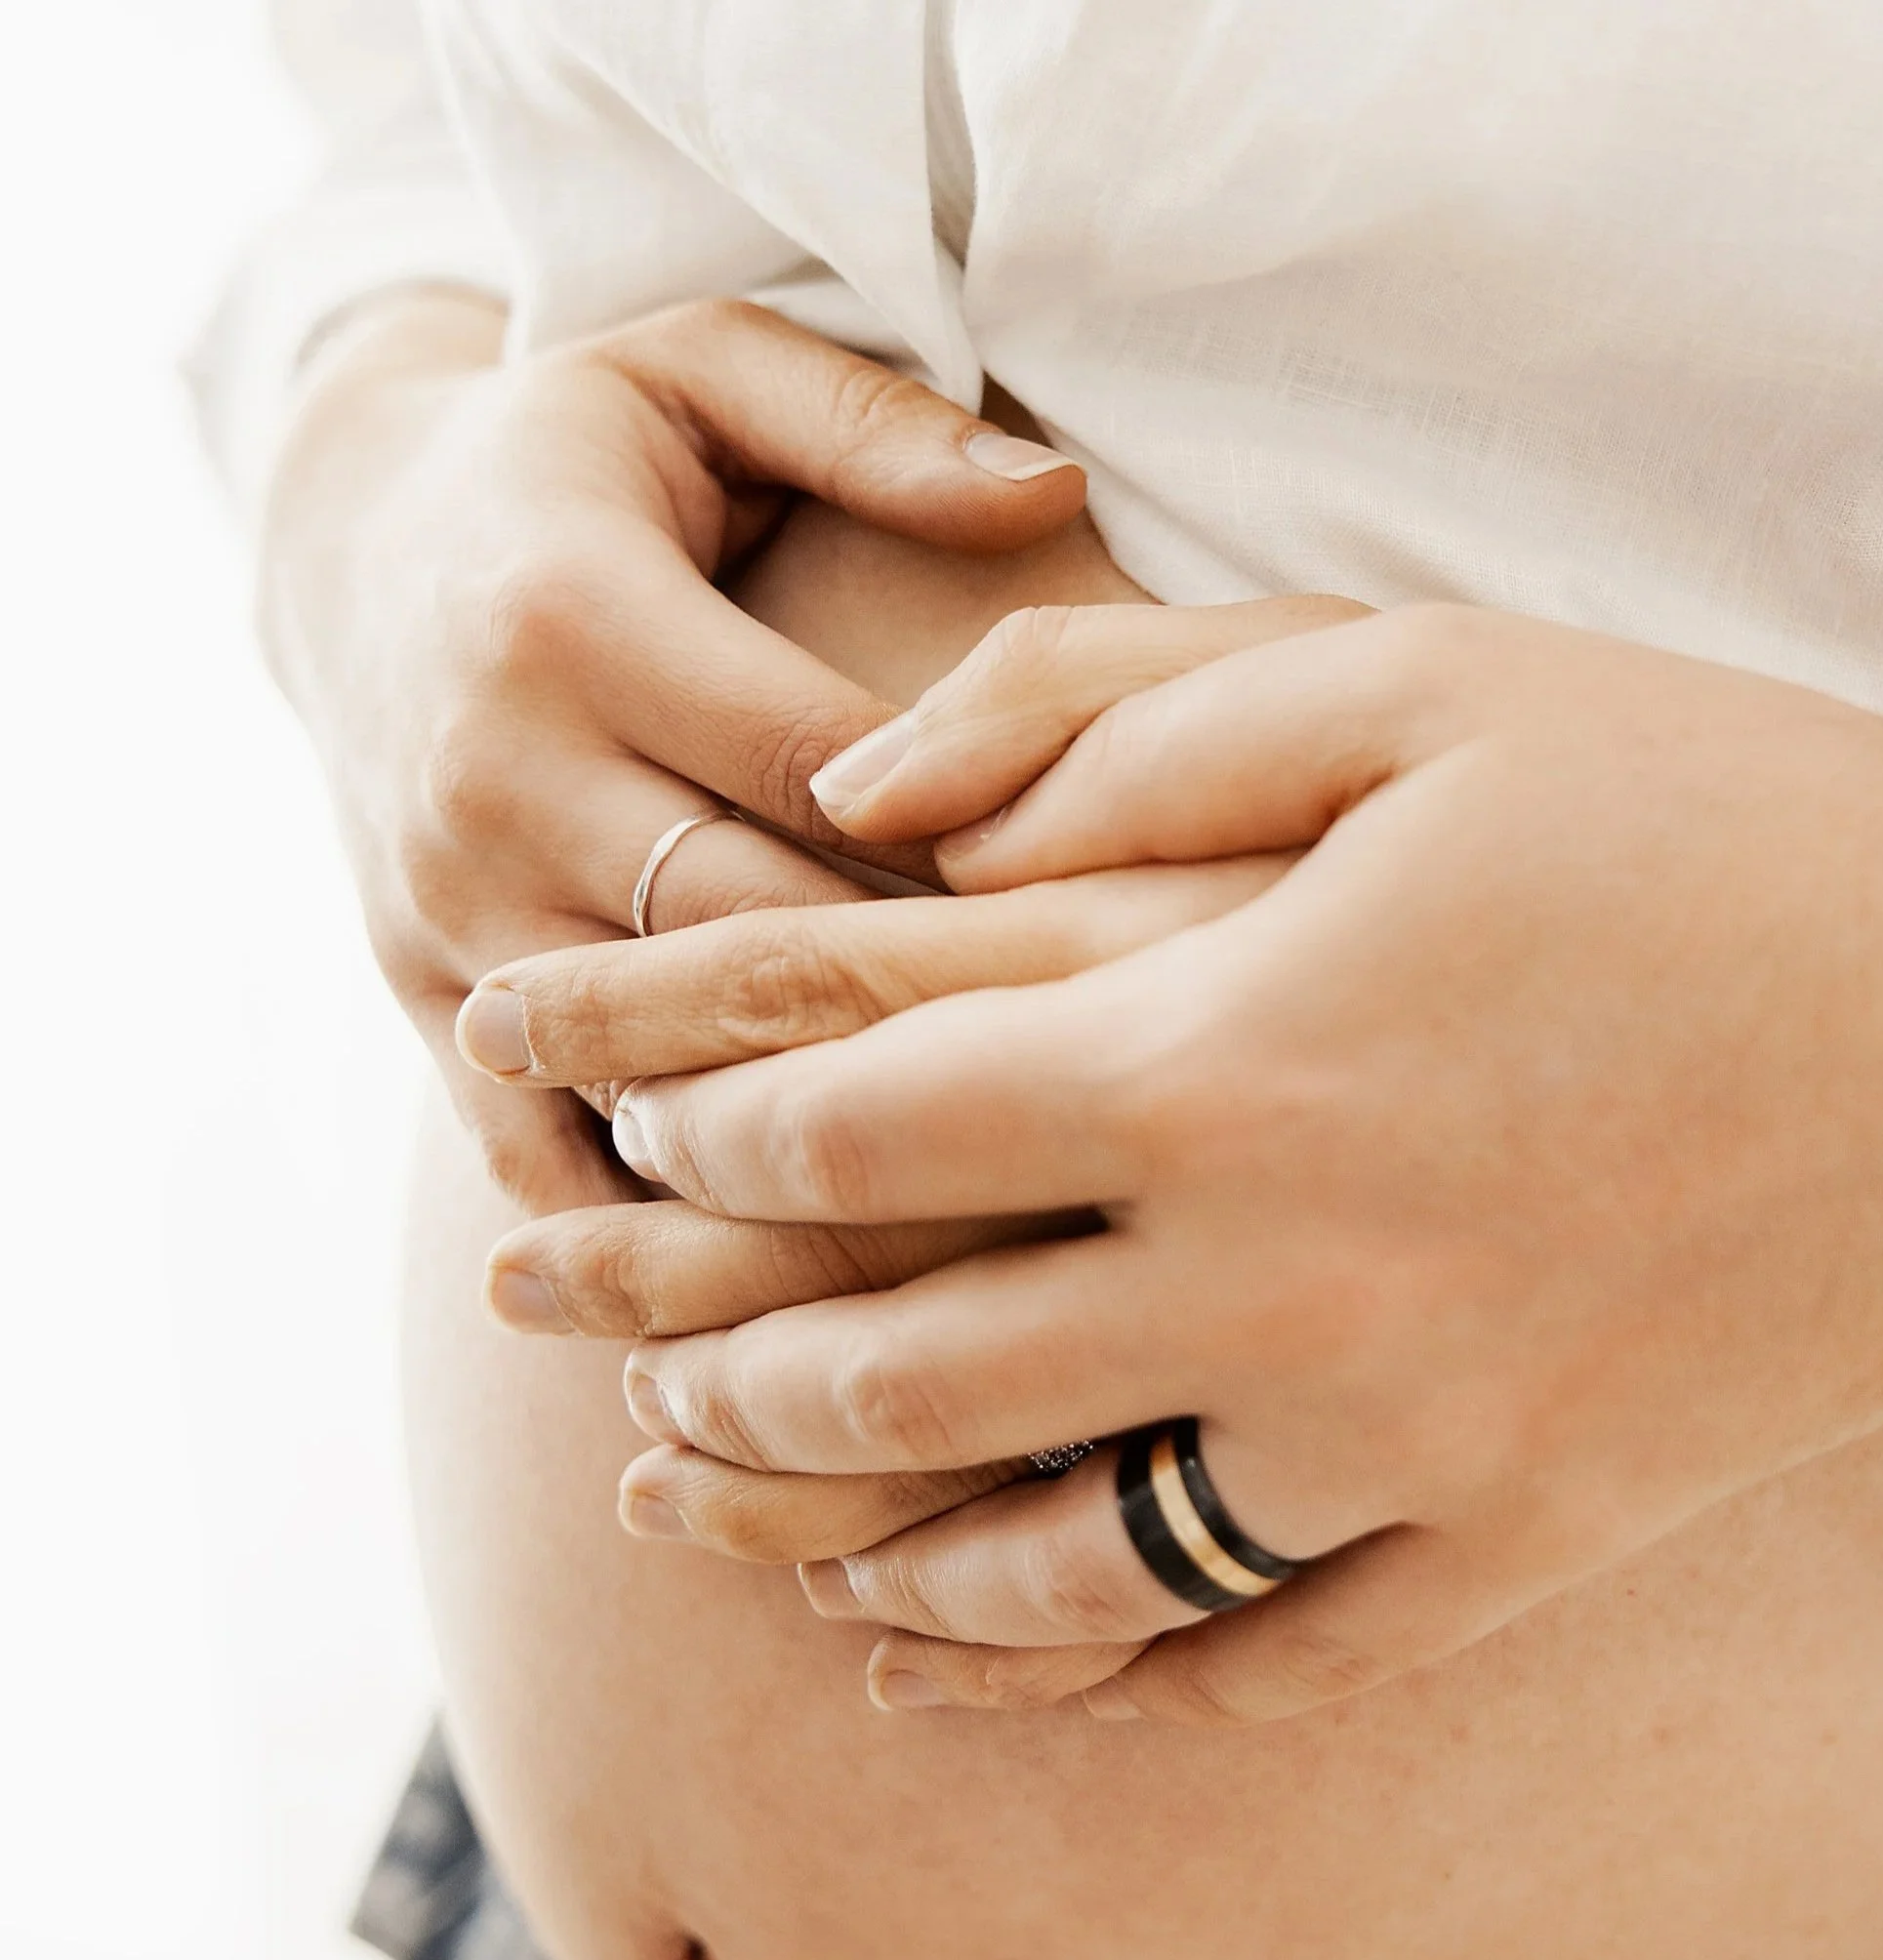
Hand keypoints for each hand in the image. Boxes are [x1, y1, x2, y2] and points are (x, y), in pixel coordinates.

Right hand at [259, 291, 1090, 1208]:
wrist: (348, 554)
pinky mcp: (417, 992)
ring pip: (657, 1064)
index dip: (980, 842)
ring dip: (818, 1132)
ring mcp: (446, 904)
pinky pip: (541, 1146)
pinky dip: (666, 1218)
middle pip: (751, 936)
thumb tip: (1061, 494)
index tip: (1124, 899)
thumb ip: (874, 426)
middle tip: (1103, 1060)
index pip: (820, 767)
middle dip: (926, 1001)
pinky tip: (805, 1255)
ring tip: (992, 1184)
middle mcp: (492, 776)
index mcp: (572, 616)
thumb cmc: (573, 461)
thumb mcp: (699, 371)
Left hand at [596, 603, 1882, 1721]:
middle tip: (608, 1335)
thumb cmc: (1722, 818)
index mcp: (1238, 1054)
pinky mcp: (1521, 1549)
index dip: (697, 1123)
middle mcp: (1291, 1287)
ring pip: (1042, 1563)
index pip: (861, 1123)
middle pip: (901, 1369)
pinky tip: (976, 1671)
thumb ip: (1105, 714)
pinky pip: (1253, 1659)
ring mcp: (1408, 1453)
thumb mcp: (1414, 678)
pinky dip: (1089, 1675)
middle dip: (714, 1356)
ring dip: (849, 1551)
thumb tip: (856, 795)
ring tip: (722, 1525)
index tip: (620, 1116)